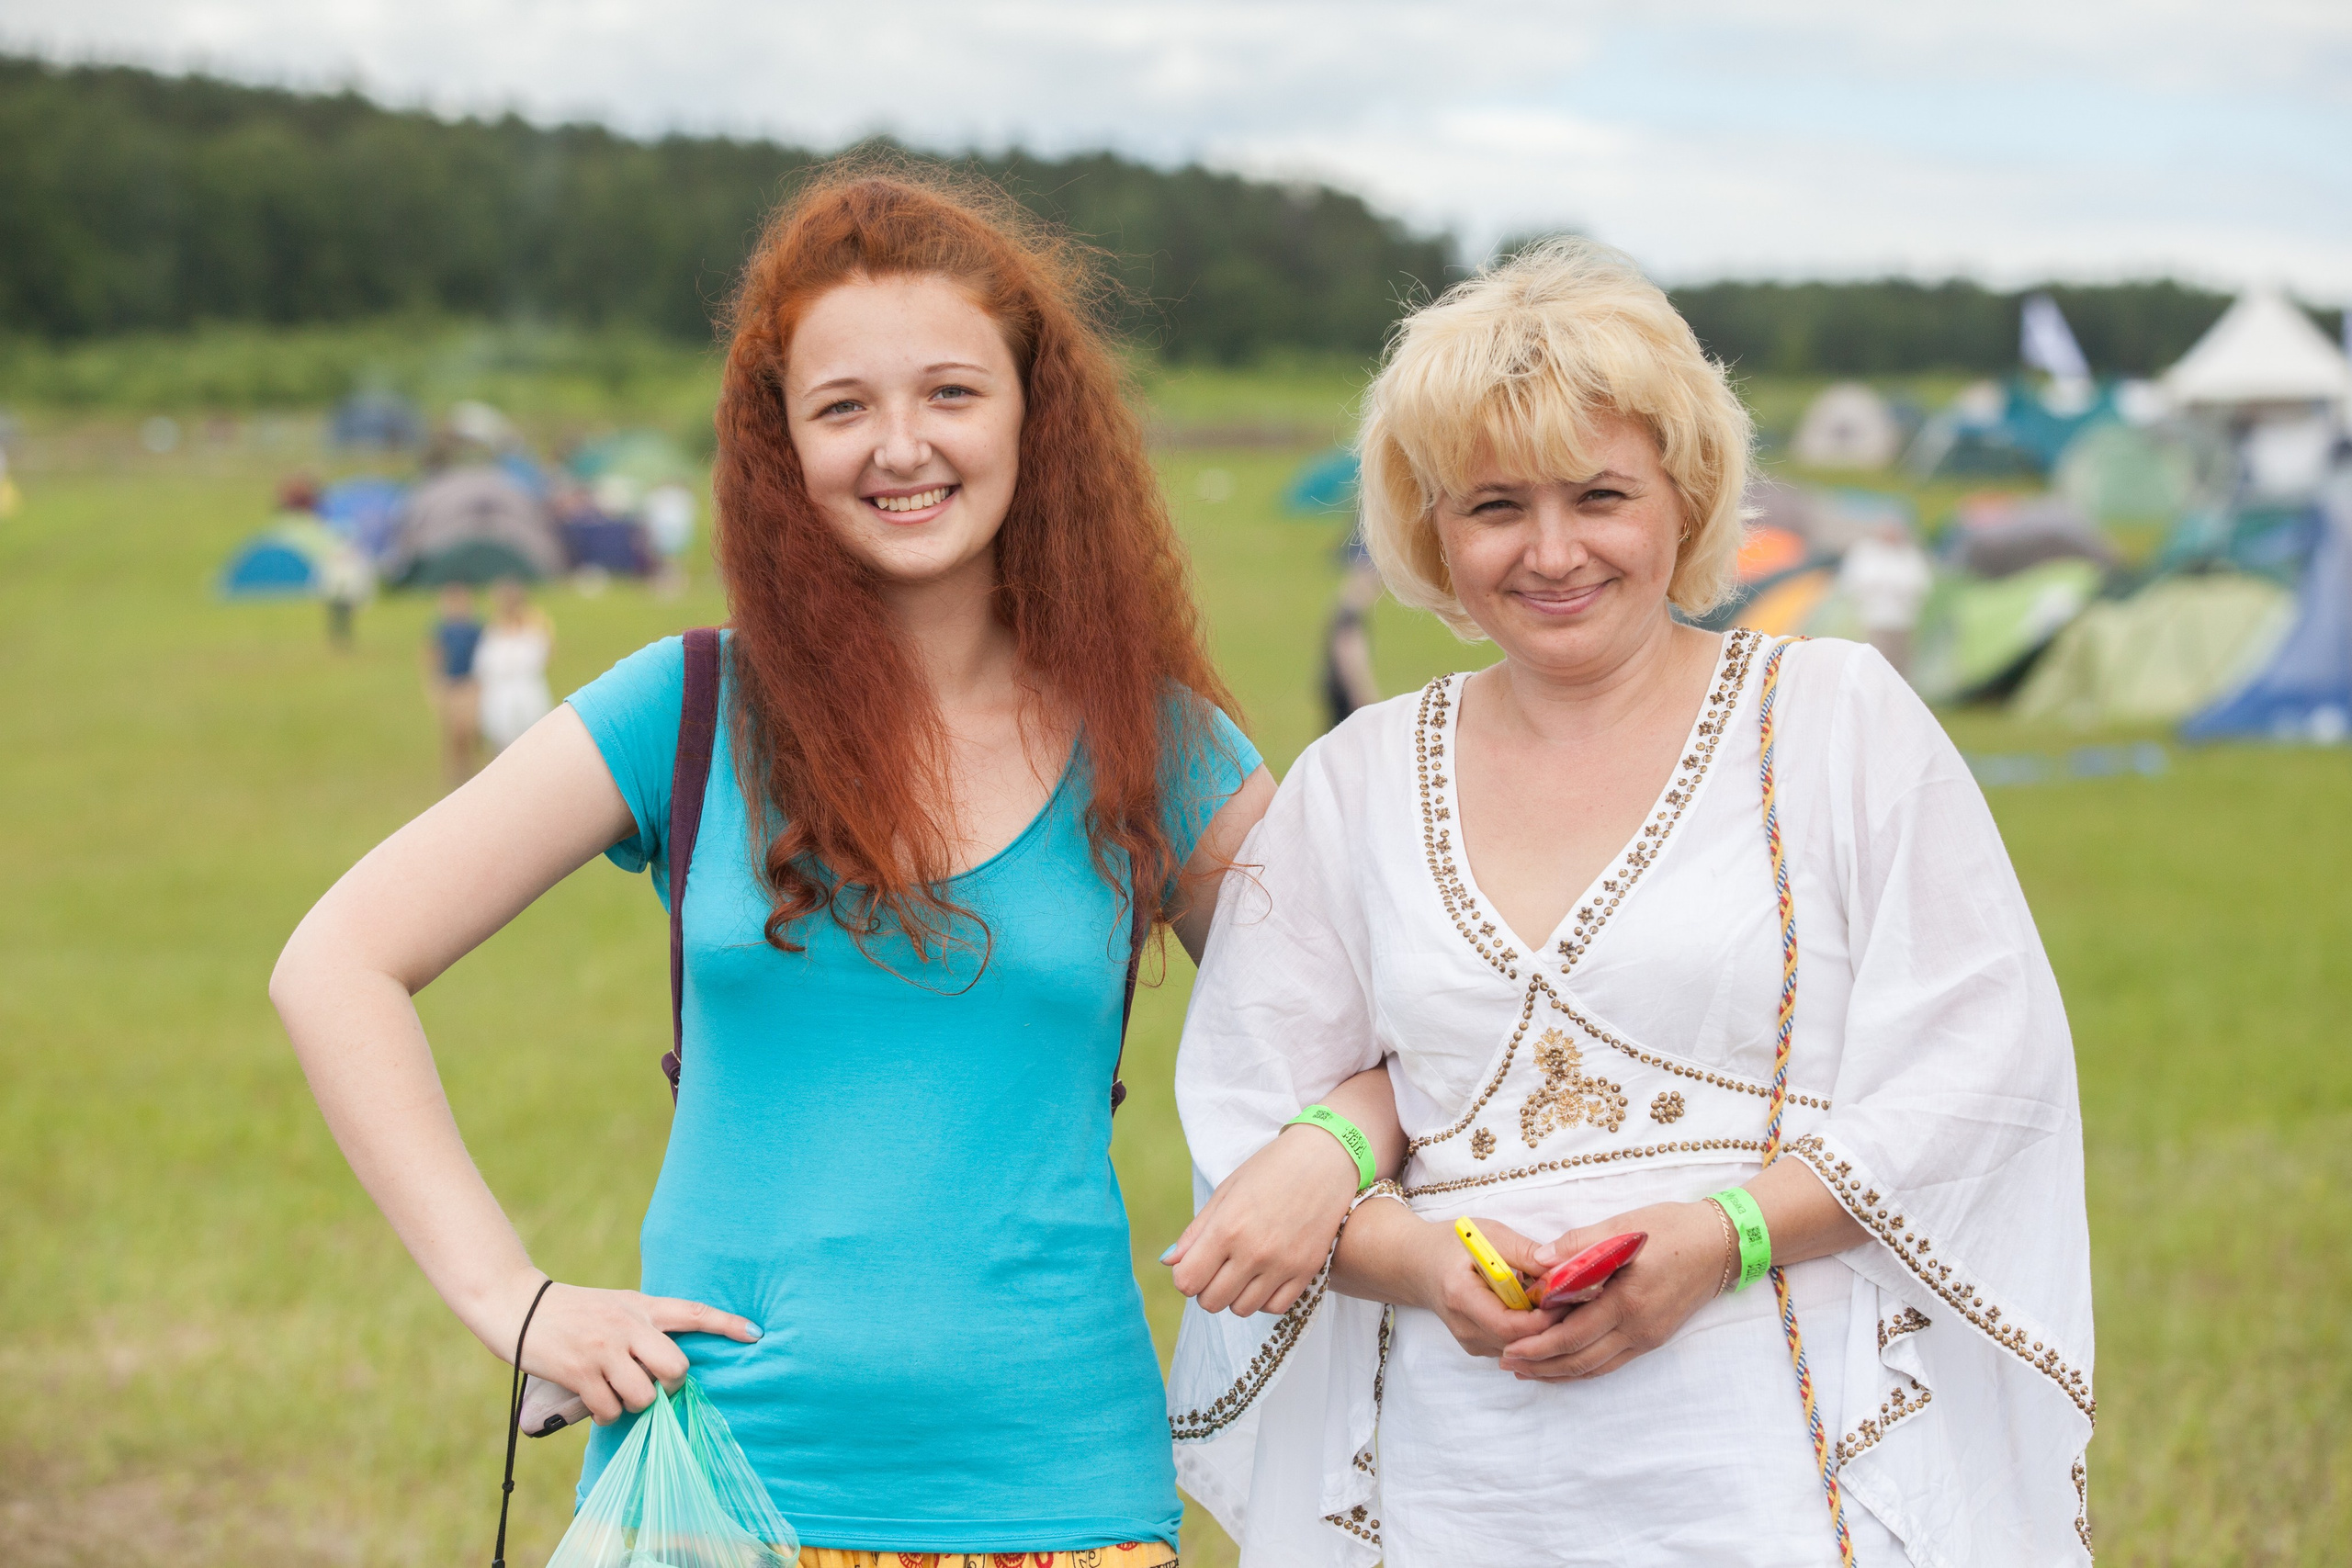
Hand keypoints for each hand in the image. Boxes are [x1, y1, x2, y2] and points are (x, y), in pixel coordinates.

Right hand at [502, 1276, 763, 1424]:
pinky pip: (610, 1411)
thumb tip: (675, 1355)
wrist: (517, 1307)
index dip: (726, 1324)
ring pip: (644, 1396)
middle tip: (654, 1385)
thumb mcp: (616, 1306)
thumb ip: (645, 1324)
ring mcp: (605, 1350)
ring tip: (616, 1392)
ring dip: (633, 1404)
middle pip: (676, 1367)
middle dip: (670, 1385)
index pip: (692, 1312)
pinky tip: (595, 1400)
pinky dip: (607, 1414)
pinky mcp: (580, 1372)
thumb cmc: (573, 1312)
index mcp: (641, 1306)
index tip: (756, 1334)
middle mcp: (628, 1327)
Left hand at [1165, 1124, 1363, 1314]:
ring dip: (1235, 1295)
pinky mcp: (1308, 1271)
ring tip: (1242, 1271)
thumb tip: (1168, 1263)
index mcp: (1227, 1228)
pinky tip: (1265, 1277)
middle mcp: (1253, 1251)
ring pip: (1242, 1309)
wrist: (1325, 1158)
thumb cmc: (1270, 1169)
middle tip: (1218, 1268)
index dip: (1185, 1276)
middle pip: (1211, 1301)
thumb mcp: (1226, 1192)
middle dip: (1207, 1289)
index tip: (1195, 1264)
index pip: (1187, 1281)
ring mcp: (1283, 1264)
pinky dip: (1264, 1299)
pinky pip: (1275, 1308)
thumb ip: (1196, 1231)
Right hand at [1404, 1215, 1564, 1357]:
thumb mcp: (1488, 1235)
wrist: (1415, 1263)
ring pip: (1520, 1349)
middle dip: (1551, 1325)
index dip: (1544, 1318)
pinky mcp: (1478, 1346)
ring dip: (1543, 1330)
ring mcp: (1470, 1342)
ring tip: (1558, 1302)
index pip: (1511, 1326)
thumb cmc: (1450, 1244)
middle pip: (1519, 1343)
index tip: (1567, 1297)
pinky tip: (1538, 1308)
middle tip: (1574, 1300)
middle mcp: (1464, 1328)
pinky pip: (1513, 1346)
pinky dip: (1531, 1332)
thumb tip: (1561, 1267)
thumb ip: (1524, 1251)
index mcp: (1461, 1297)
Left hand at [1496, 1200, 1727, 1380]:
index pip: (1573, 1334)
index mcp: (1627, 1301)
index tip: (1508, 1346)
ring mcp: (1648, 1338)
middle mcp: (1638, 1329)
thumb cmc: (1672, 1230)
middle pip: (1580, 1359)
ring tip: (1527, 1371)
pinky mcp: (1653, 1338)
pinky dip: (1584, 1367)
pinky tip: (1564, 1365)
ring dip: (1559, 1372)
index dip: (1537, 1346)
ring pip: (1596, 1368)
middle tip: (1507, 1363)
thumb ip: (1580, 1244)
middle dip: (1541, 1366)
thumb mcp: (1624, 1227)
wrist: (1720, 1246)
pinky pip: (1612, 1363)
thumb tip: (1540, 1260)